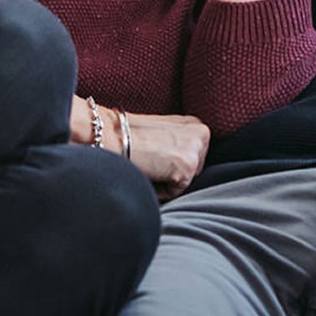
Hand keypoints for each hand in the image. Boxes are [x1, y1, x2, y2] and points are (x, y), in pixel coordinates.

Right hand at [71, 96, 209, 199]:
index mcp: (195, 124)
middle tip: (152, 160)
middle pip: (194, 171)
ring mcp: (197, 150)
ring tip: (150, 163)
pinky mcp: (189, 167)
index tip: (155, 155)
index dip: (171, 162)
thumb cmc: (130, 135)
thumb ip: (179, 141)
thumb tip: (181, 163)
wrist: (112, 134)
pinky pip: (175, 192)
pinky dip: (160, 190)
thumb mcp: (163, 131)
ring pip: (185, 182)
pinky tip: (149, 171)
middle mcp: (202, 134)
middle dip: (173, 172)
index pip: (193, 157)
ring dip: (167, 181)